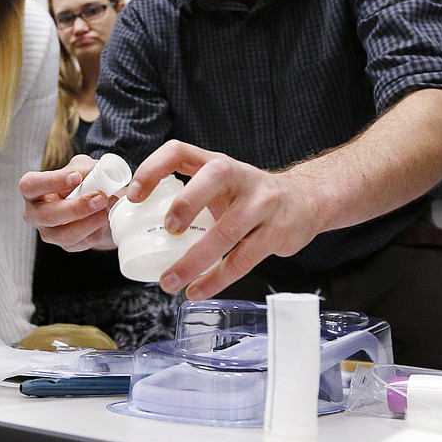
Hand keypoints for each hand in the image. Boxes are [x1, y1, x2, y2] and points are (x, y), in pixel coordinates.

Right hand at [21, 154, 117, 250]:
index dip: (51, 182)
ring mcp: (49, 232)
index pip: (29, 186)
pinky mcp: (66, 246)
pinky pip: (81, 243)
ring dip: (90, 222)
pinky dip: (97, 230)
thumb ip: (84, 168)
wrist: (96, 201)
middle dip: (76, 207)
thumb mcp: (81, 167)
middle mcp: (35, 214)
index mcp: (32, 190)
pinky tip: (107, 217)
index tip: (76, 177)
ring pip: (65, 235)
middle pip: (47, 216)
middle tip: (100, 197)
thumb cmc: (83, 181)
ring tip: (108, 207)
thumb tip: (93, 175)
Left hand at [127, 140, 326, 299]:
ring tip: (170, 282)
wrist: (308, 201)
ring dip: (194, 261)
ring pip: (227, 231)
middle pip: (214, 177)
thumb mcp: (223, 185)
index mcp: (218, 163)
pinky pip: (243, 259)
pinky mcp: (276, 233)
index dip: (153, 168)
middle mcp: (241, 176)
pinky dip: (217, 279)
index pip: (180, 151)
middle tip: (167, 230)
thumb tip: (139, 222)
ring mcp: (262, 204)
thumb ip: (191, 196)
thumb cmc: (252, 197)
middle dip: (187, 203)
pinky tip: (198, 290)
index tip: (134, 196)